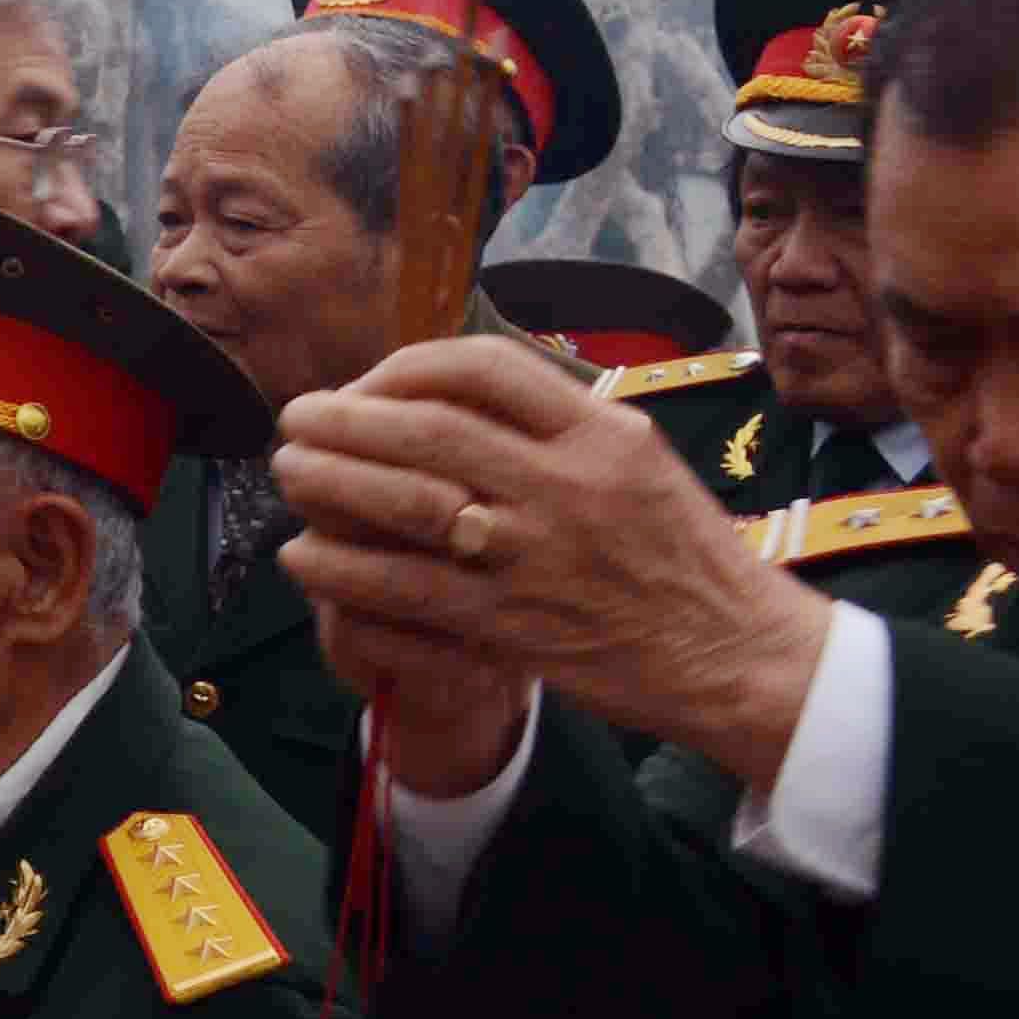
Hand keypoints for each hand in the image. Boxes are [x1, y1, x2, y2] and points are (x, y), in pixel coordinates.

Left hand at [273, 336, 838, 789]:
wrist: (733, 652)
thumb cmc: (681, 554)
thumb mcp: (638, 459)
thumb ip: (557, 422)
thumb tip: (456, 388)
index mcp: (602, 432)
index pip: (483, 367)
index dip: (404, 369)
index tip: (366, 383)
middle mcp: (569, 484)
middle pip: (426, 429)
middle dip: (343, 419)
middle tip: (294, 419)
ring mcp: (538, 556)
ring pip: (404, 502)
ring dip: (329, 484)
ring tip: (286, 473)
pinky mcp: (512, 623)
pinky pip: (402, 587)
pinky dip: (341, 567)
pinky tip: (303, 556)